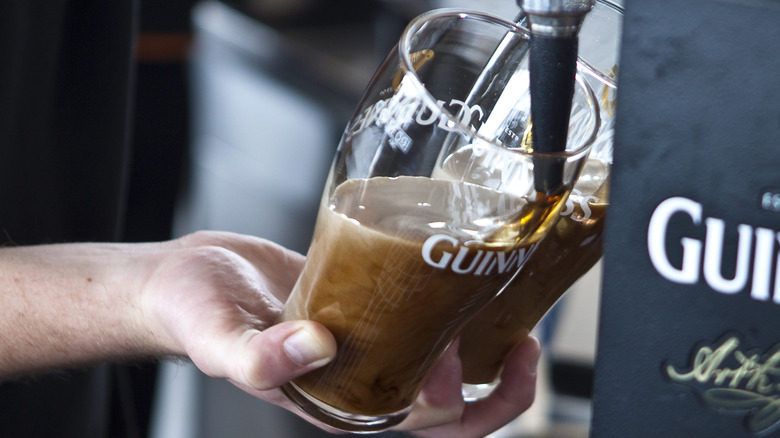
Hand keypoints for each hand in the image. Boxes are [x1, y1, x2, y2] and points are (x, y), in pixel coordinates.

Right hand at [143, 230, 538, 435]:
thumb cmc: (193, 314)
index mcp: (338, 403)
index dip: (456, 402)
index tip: (461, 357)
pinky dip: (450, 305)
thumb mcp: (216, 340)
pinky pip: (420, 313)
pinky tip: (463, 275)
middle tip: (519, 342)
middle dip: (494, 386)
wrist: (186, 279)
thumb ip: (258, 359)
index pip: (420, 425)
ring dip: (486, 349)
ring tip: (510, 312)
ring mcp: (368, 340)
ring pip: (443, 358)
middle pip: (450, 404)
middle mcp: (362, 376)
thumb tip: (316, 350)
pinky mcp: (365, 301)